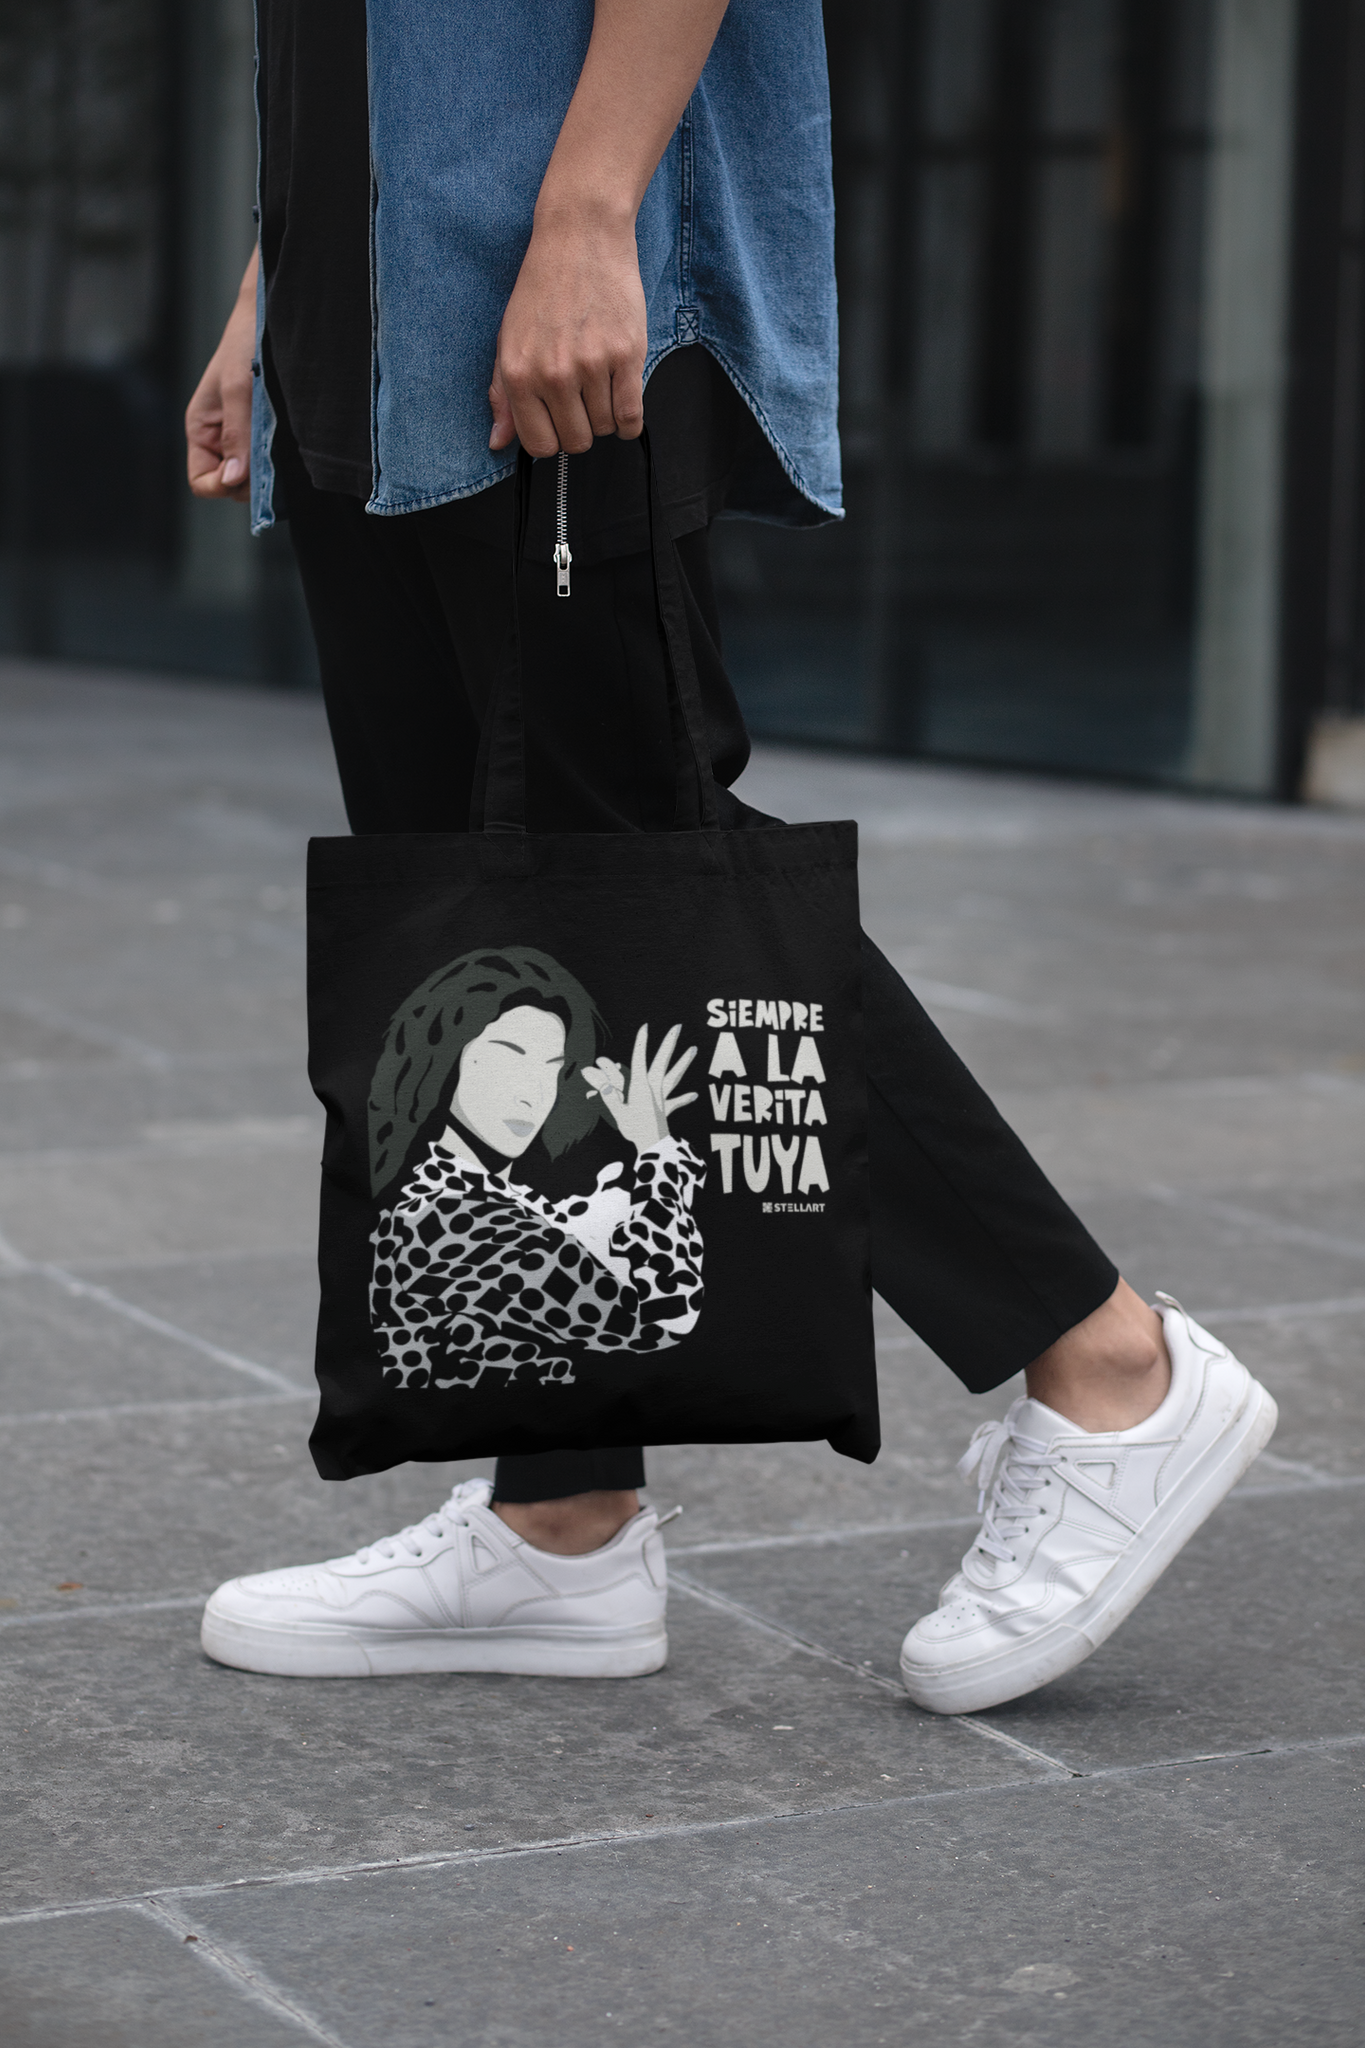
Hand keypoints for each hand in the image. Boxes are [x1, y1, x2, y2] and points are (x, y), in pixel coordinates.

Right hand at [185, 250, 257, 501]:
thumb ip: (236, 436)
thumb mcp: (238, 389)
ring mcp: (244, 438)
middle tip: (271, 454)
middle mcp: (220, 439)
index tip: (245, 471)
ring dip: (268, 470)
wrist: (271, 316)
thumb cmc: (246, 344)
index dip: (221, 485)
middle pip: (231, 486)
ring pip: (252, 477)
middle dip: (249, 480)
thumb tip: (233, 479)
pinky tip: (290, 443)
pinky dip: (279, 461)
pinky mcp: (266, 434)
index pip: (202, 482)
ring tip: (281, 442)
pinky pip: (269, 463)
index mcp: (201, 430)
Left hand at [488, 209, 646, 456]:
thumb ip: (503, 395)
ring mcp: (591, 365)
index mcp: (519, 374)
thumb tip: (498, 442)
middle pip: (576, 442)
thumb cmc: (543, 286)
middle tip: (580, 399)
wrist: (580, 237)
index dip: (551, 438)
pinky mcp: (626, 355)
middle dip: (580, 429)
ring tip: (599, 382)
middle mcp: (553, 374)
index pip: (540, 445)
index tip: (557, 421)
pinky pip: (632, 416)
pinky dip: (629, 419)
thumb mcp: (509, 339)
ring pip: (605, 428)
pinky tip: (621, 397)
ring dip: (605, 415)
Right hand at [584, 1024, 696, 1151]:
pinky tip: (695, 1094)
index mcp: (641, 1086)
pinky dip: (685, 1098)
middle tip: (677, 1027)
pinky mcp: (666, 1109)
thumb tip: (598, 1080)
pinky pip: (677, 1102)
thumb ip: (609, 1095)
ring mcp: (662, 1098)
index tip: (645, 1027)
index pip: (640, 1059)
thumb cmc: (634, 1130)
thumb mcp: (618, 1112)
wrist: (652, 1147)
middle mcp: (653, 1088)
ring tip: (693, 1049)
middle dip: (669, 1043)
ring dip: (684, 1062)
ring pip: (674, 1075)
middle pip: (662, 1061)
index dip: (641, 1043)